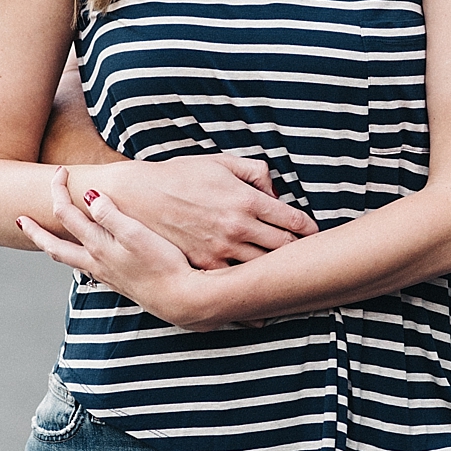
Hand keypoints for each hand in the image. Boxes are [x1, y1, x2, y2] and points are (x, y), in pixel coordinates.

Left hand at [19, 168, 211, 326]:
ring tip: (45, 239)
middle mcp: (95, 262)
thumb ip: (110, 215)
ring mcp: (105, 275)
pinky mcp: (118, 282)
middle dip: (35, 231)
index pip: (66, 213)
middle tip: (20, 219)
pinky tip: (84, 258)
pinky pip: (85, 268)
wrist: (181, 298)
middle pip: (53, 245)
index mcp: (97, 246)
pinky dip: (75, 258)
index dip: (59, 190)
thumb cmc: (163, 263)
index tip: (61, 171)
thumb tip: (89, 196)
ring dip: (52, 246)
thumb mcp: (136, 234)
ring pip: (68, 260)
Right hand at [102, 153, 316, 267]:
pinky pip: (235, 282)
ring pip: (264, 268)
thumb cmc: (180, 176)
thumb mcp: (221, 162)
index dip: (308, 229)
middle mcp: (238, 227)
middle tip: (307, 255)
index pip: (293, 220)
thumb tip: (275, 191)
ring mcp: (221, 250)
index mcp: (246, 199)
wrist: (137, 196)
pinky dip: (249, 286)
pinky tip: (258, 288)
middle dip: (299, 252)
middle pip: (284, 248)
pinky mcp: (204, 266)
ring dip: (277, 270)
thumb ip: (255, 172)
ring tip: (287, 272)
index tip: (312, 233)